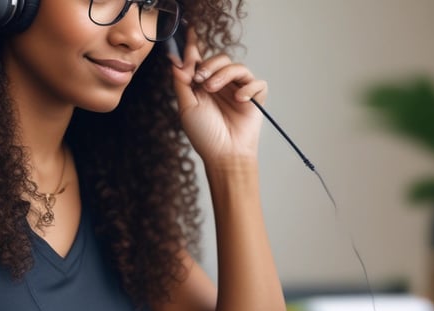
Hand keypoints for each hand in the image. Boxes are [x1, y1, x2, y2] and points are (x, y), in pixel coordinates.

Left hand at [171, 29, 266, 166]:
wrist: (224, 154)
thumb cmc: (204, 135)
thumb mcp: (187, 107)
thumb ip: (182, 83)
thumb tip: (176, 61)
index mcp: (203, 86)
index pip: (200, 61)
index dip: (195, 47)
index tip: (189, 33)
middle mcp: (221, 85)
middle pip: (221, 59)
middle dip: (209, 64)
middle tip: (200, 79)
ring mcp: (239, 90)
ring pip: (238, 66)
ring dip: (224, 74)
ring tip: (213, 89)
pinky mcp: (255, 98)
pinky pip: (257, 82)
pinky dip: (248, 88)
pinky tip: (239, 100)